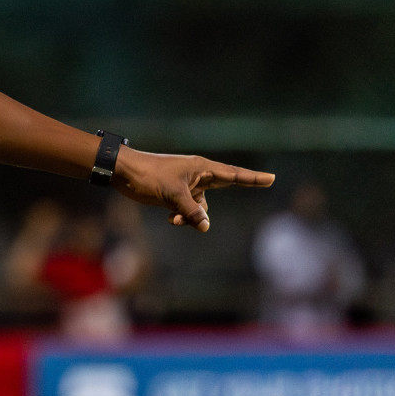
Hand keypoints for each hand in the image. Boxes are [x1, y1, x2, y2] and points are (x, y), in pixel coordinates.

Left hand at [113, 149, 274, 231]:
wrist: (123, 172)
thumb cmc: (149, 176)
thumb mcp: (173, 195)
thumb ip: (192, 211)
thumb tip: (206, 226)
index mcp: (201, 168)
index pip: (233, 174)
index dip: (252, 179)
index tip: (271, 179)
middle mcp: (197, 175)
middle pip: (223, 186)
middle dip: (237, 188)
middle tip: (268, 181)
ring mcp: (186, 185)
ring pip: (201, 207)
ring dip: (192, 217)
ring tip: (174, 219)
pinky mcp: (174, 195)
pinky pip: (187, 211)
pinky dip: (182, 217)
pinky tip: (169, 218)